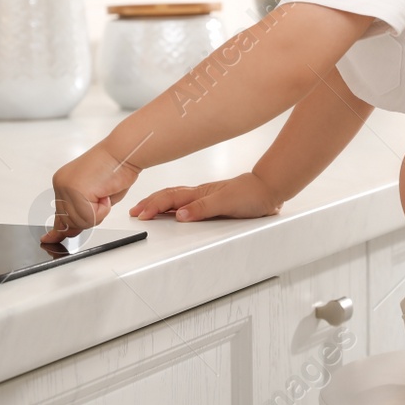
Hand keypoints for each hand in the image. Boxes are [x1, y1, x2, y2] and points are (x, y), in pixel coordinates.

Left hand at [44, 143, 140, 243]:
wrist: (123, 152)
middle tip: (101, 198)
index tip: (49, 239)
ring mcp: (66, 188)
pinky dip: (103, 210)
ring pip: (80, 222)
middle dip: (89, 217)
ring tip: (104, 192)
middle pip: (69, 222)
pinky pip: (89, 216)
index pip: (59, 214)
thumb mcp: (95, 196)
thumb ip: (81, 212)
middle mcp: (61, 184)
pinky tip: (105, 193)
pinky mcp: (75, 192)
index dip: (57, 230)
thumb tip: (70, 231)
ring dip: (98, 213)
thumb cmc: (116, 168)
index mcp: (63, 183)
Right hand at [128, 172, 286, 222]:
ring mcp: (205, 197)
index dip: (153, 206)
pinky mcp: (212, 202)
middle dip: (149, 204)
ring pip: (175, 199)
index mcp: (199, 193)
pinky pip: (186, 203)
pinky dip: (173, 206)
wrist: (269, 189)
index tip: (139, 214)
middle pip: (168, 197)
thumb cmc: (251, 195)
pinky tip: (173, 210)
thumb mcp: (226, 203)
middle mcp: (199, 194)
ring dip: (159, 204)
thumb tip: (179, 215)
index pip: (169, 199)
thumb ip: (202, 209)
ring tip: (146, 209)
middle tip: (134, 212)